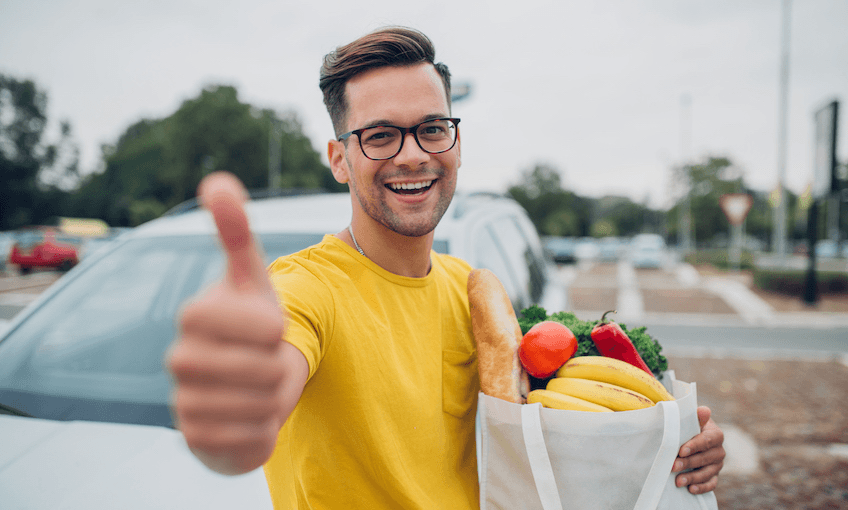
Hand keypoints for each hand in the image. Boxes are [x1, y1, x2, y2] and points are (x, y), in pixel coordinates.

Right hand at [167, 171, 307, 474]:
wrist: (239, 385)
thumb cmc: (249, 325)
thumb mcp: (252, 279)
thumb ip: (238, 232)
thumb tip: (217, 180)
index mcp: (194, 315)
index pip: (257, 323)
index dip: (272, 327)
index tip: (272, 326)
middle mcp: (180, 358)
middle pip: (262, 369)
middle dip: (280, 365)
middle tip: (270, 359)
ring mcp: (184, 401)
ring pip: (260, 406)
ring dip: (276, 397)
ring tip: (262, 386)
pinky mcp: (196, 438)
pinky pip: (250, 439)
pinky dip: (265, 428)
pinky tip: (252, 415)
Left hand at [672, 406, 724, 493]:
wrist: (690, 435)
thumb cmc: (688, 426)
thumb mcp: (691, 419)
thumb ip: (696, 416)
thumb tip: (704, 410)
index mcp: (715, 434)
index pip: (707, 440)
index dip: (695, 446)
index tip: (681, 451)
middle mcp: (719, 450)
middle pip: (706, 458)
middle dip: (689, 463)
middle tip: (673, 466)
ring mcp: (717, 464)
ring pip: (708, 473)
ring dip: (693, 478)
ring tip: (678, 481)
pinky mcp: (714, 475)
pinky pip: (711, 484)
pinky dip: (702, 488)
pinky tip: (691, 489)